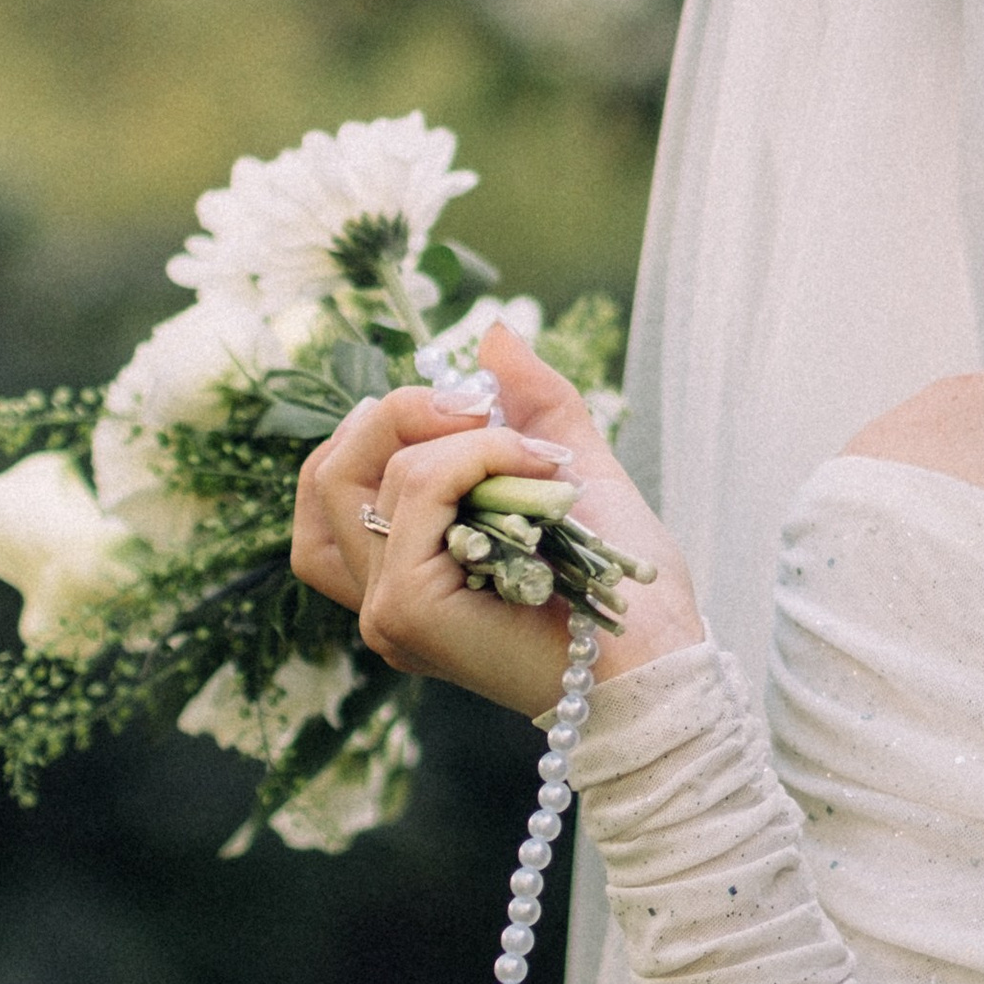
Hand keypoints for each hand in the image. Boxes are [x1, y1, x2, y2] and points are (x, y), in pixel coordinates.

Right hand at [291, 321, 703, 718]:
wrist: (655, 651)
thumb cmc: (614, 579)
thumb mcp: (566, 466)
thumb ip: (529, 403)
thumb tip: (491, 332)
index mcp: (394, 569)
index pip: (331, 478)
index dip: (389, 422)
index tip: (478, 410)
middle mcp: (374, 595)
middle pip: (327, 470)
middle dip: (403, 412)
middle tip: (487, 413)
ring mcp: (383, 607)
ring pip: (378, 472)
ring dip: (464, 437)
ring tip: (537, 457)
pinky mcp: (405, 607)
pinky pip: (418, 490)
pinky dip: (479, 455)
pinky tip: (539, 471)